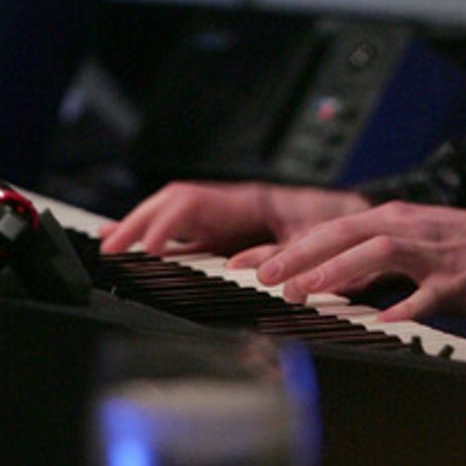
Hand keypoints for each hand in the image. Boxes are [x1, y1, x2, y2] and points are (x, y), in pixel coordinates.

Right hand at [98, 181, 358, 257]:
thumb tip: (244, 266)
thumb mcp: (317, 240)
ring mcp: (227, 214)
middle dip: (137, 221)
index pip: (194, 203)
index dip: (165, 224)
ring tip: (108, 245)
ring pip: (174, 213)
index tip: (144, 247)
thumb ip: (283, 252)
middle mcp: (231, 202)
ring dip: (140, 226)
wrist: (357, 217)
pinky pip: (186, 229)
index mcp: (249, 199)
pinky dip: (158, 236)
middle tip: (109, 247)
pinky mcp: (228, 230)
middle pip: (172, 203)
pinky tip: (135, 248)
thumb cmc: (339, 225)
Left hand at [253, 202, 465, 325]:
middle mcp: (405, 229)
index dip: (285, 247)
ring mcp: (431, 255)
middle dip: (301, 255)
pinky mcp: (457, 282)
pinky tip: (381, 322)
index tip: (245, 265)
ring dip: (339, 271)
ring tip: (306, 291)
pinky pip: (426, 295)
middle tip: (263, 277)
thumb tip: (318, 279)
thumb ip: (366, 260)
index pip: (327, 230)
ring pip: (378, 254)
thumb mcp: (408, 244)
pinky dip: (403, 307)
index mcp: (390, 220)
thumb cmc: (458, 248)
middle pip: (344, 234)